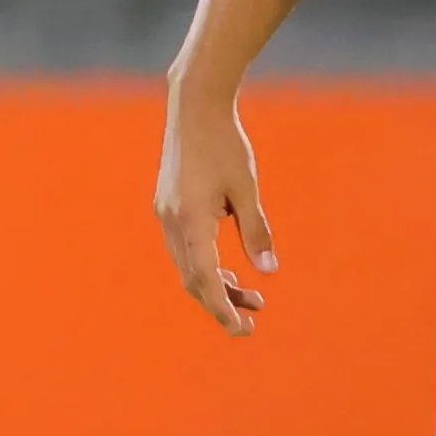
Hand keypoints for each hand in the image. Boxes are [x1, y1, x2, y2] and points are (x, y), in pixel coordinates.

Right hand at [154, 86, 275, 334]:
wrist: (194, 105)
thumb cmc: (225, 143)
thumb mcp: (247, 188)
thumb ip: (256, 230)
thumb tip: (269, 270)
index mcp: (191, 222)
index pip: (206, 281)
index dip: (223, 310)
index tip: (241, 330)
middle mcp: (172, 223)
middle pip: (194, 280)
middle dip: (221, 303)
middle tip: (252, 319)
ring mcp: (166, 214)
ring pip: (188, 266)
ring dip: (215, 285)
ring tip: (249, 296)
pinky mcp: (168, 206)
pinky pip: (184, 249)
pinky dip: (205, 265)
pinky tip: (228, 270)